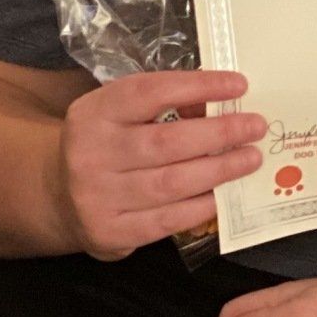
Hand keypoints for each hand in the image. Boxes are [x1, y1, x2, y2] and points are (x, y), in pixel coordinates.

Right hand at [56, 69, 264, 261]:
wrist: (61, 197)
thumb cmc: (108, 146)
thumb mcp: (122, 116)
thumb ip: (165, 105)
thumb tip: (223, 104)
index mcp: (93, 114)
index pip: (150, 92)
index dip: (198, 86)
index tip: (239, 84)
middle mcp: (89, 154)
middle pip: (166, 142)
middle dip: (219, 133)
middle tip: (255, 127)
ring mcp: (96, 196)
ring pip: (171, 183)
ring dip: (219, 170)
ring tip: (250, 159)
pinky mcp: (109, 231)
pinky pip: (167, 219)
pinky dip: (202, 206)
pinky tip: (225, 194)